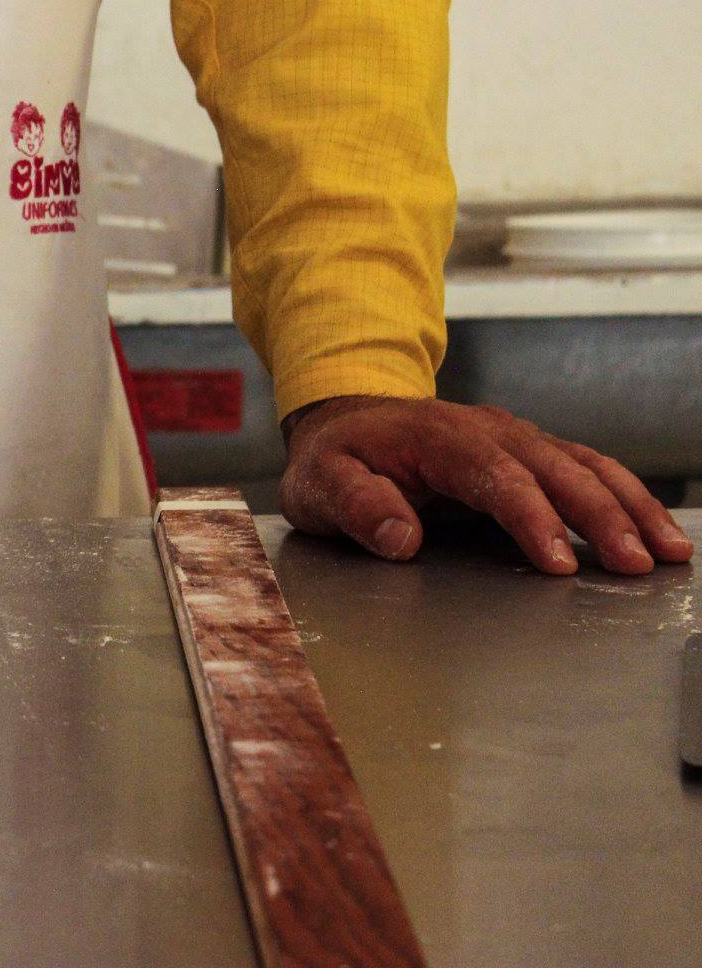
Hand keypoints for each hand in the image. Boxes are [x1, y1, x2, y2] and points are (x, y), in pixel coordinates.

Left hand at [280, 395, 692, 574]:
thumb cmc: (334, 459)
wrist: (343, 420)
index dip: (532, 518)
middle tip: (637, 564)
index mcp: (436, 436)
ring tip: (668, 551)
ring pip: (582, 465)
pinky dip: (623, 496)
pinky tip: (652, 529)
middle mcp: (485, 429)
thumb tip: (400, 538)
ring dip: (628, 505)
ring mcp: (511, 437)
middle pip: (554, 469)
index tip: (560, 563)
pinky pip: (583, 468)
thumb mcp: (318, 485)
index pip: (495, 476)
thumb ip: (356, 506)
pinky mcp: (527, 452)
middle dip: (601, 516)